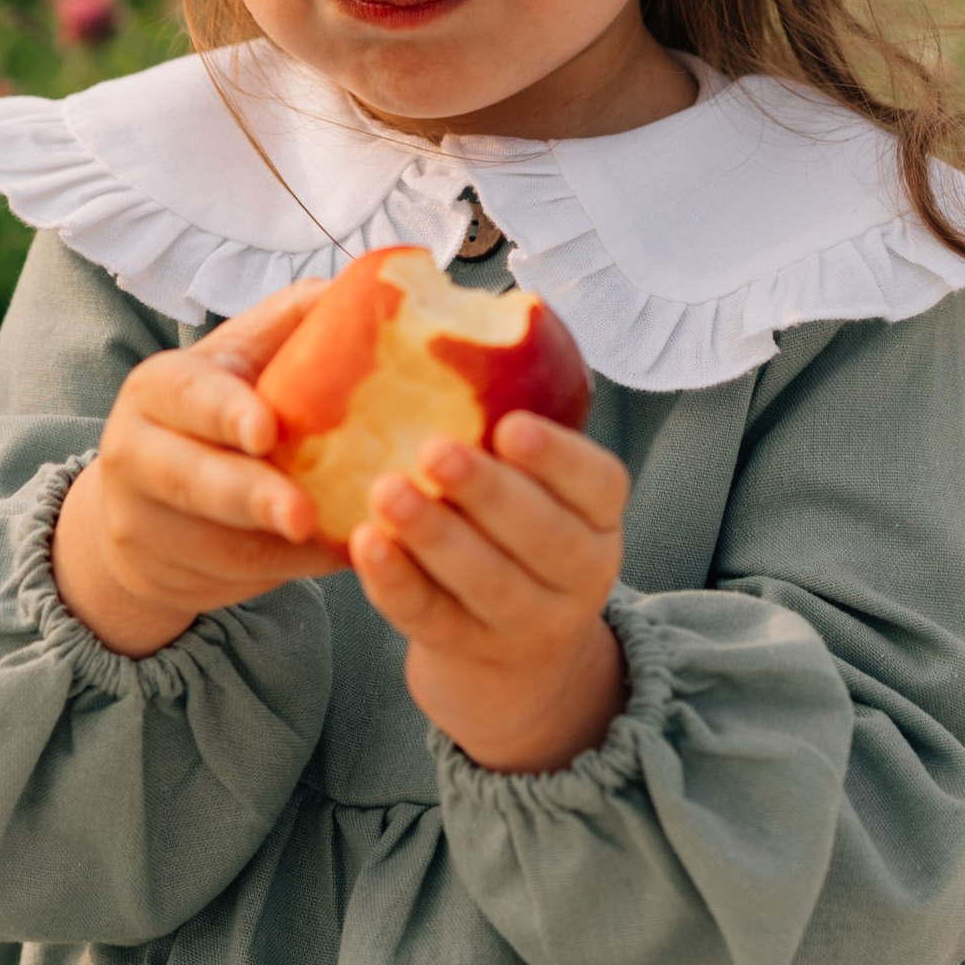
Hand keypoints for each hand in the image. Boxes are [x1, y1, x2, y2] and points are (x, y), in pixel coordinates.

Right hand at [52, 285, 348, 657]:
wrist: (141, 496)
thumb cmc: (215, 408)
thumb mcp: (241, 356)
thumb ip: (294, 321)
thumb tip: (372, 286)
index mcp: (159, 387)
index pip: (186, 395)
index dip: (224, 412)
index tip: (267, 430)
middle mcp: (136, 452)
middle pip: (191, 478)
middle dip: (250, 496)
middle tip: (303, 514)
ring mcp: (144, 521)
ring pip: (218, 541)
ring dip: (285, 548)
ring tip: (349, 540)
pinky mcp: (168, 574)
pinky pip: (237, 579)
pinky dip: (292, 572)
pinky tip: (341, 558)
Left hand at [352, 414, 630, 773]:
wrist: (513, 649)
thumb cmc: (515, 528)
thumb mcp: (540, 486)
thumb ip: (515, 430)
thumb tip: (494, 315)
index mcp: (600, 516)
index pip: (598, 484)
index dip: (558, 457)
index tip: (510, 426)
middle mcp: (580, 574)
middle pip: (543, 537)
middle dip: (487, 492)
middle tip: (433, 449)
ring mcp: (527, 623)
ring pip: (487, 582)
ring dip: (435, 536)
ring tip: (387, 490)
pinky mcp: (468, 649)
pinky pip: (430, 617)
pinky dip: (396, 581)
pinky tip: (364, 543)